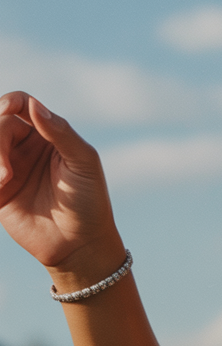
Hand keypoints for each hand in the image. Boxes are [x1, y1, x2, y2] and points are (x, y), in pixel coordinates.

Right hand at [0, 92, 119, 273]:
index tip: (6, 110)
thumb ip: (61, 133)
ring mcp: (9, 167)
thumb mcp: (84, 163)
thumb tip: (35, 105)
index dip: (9, 102)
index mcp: (49, 134)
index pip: (20, 104)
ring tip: (3, 180)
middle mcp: (26, 146)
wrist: (79, 244)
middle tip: (6, 171)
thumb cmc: (90, 201)